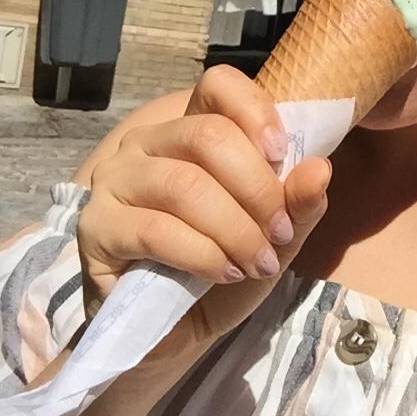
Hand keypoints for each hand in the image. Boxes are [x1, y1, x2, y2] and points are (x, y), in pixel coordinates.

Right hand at [77, 65, 330, 352]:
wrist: (176, 330)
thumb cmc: (227, 267)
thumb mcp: (277, 236)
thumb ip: (299, 203)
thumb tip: (320, 169)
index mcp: (192, 127)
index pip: (218, 85)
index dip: (256, 112)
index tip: (282, 155)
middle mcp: (147, 142)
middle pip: (207, 135)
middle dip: (257, 188)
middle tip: (279, 233)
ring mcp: (115, 181)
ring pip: (184, 185)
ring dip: (235, 229)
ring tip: (258, 261)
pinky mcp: (96, 228)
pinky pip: (156, 230)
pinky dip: (203, 254)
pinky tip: (223, 272)